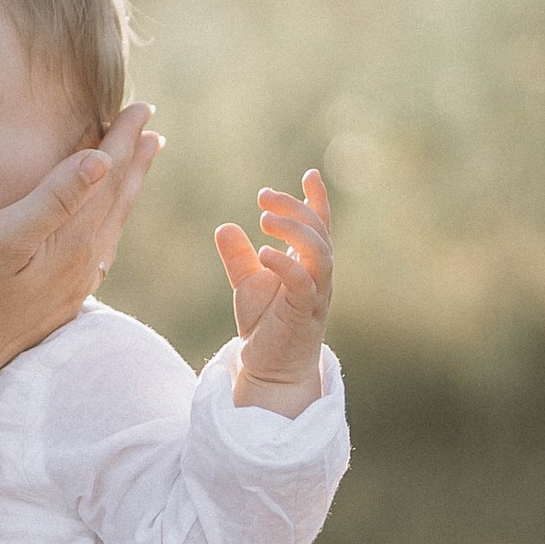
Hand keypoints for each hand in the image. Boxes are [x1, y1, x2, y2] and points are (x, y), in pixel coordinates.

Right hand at [0, 101, 159, 384]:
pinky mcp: (53, 304)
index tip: (140, 108)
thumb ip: (54, 198)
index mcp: (72, 241)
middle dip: (131, 163)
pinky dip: (102, 225)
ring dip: (121, 194)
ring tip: (133, 169)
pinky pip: (92, 252)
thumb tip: (103, 161)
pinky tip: (97, 232)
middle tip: (149, 130)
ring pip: (107, 228)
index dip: (123, 140)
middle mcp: (80, 265)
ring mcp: (69, 287)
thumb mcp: (2, 236)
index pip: (107, 178)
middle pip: (115, 202)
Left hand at [218, 166, 333, 414]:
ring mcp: (315, 294)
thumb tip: (224, 226)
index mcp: (307, 264)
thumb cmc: (265, 325)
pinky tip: (263, 253)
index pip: (319, 225)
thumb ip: (238, 256)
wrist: (269, 369)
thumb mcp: (246, 284)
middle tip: (264, 198)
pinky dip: (285, 264)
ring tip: (264, 219)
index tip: (309, 173)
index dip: (317, 199)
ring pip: (320, 252)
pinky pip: (302, 282)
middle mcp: (318, 275)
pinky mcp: (304, 313)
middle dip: (295, 209)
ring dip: (294, 230)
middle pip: (319, 231)